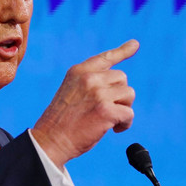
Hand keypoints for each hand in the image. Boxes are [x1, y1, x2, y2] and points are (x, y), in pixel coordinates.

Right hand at [31, 39, 138, 169]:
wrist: (50, 140)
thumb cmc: (61, 122)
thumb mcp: (71, 93)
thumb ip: (90, 84)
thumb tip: (118, 85)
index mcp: (78, 71)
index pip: (105, 58)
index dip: (122, 51)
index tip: (135, 44)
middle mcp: (89, 78)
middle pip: (122, 78)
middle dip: (120, 95)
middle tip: (108, 110)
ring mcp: (98, 93)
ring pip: (129, 94)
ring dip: (124, 108)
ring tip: (111, 120)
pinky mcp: (106, 110)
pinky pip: (129, 113)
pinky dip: (126, 123)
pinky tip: (115, 130)